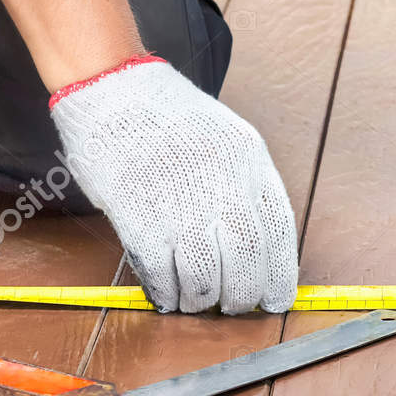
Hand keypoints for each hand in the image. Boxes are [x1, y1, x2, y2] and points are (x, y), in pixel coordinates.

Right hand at [49, 56, 297, 313]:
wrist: (115, 89)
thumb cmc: (173, 119)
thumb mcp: (232, 141)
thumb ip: (249, 186)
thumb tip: (261, 245)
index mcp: (251, 166)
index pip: (279, 235)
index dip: (280, 276)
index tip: (278, 300)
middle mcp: (222, 187)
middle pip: (246, 262)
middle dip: (243, 296)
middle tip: (236, 307)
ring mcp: (180, 204)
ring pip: (205, 277)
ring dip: (204, 300)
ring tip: (200, 303)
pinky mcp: (138, 216)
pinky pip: (161, 273)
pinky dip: (167, 293)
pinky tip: (169, 296)